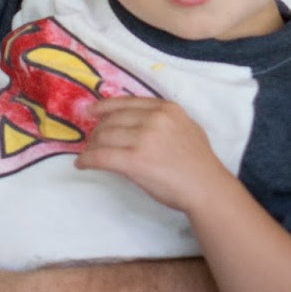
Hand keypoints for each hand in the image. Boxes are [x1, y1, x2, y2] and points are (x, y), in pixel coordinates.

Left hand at [78, 97, 226, 212]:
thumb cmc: (199, 163)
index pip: (126, 102)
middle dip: (97, 131)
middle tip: (92, 141)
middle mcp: (154, 119)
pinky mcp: (135, 160)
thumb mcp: (186, 127)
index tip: (91, 111)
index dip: (104, 106)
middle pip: (112, 120)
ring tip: (89, 153)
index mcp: (166, 109)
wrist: (208, 189)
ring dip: (92, 146)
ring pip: (104, 136)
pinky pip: (101, 156)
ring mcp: (144, 139)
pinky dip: (87, 160)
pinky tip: (82, 164)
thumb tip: (133, 119)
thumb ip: (163, 119)